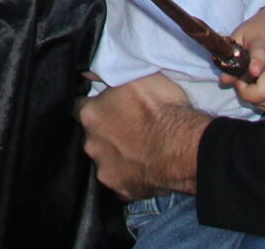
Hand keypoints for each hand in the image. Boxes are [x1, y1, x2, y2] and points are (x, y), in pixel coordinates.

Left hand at [79, 72, 206, 200]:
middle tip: (128, 130)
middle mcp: (92, 144)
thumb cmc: (162, 107)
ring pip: (106, 161)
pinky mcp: (123, 191)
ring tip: (139, 152)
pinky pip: (123, 183)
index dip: (95, 107)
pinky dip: (131, 177)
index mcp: (91, 115)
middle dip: (106, 134)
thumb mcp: (136, 77)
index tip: (106, 108)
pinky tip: (145, 170)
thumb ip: (108, 76)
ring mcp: (106, 170)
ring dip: (117, 157)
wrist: (184, 148)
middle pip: (93, 137)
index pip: (80, 108)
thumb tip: (87, 73)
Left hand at [227, 3, 264, 111]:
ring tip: (248, 88)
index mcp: (264, 44)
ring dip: (256, 101)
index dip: (257, 64)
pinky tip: (259, 94)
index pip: (261, 55)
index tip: (253, 71)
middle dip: (248, 94)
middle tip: (239, 84)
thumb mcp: (240, 36)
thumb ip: (231, 58)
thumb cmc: (259, 32)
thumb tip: (224, 80)